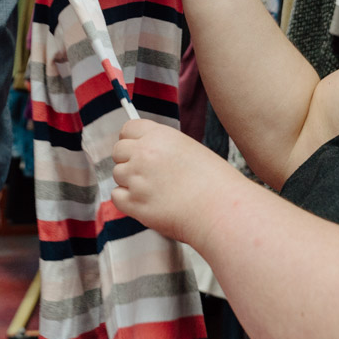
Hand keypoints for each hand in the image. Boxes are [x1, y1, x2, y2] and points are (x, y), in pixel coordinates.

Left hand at [111, 118, 244, 246]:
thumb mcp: (190, 150)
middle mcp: (144, 153)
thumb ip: (163, 147)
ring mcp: (137, 178)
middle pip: (118, 151)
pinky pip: (117, 197)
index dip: (130, 139)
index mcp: (159, 136)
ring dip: (130, 182)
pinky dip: (128, 201)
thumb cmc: (214, 182)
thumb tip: (145, 151)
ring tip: (155, 191)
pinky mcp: (135, 203)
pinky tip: (147, 203)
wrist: (221, 209)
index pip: (128, 129)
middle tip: (146, 174)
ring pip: (118, 174)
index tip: (134, 148)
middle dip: (128, 161)